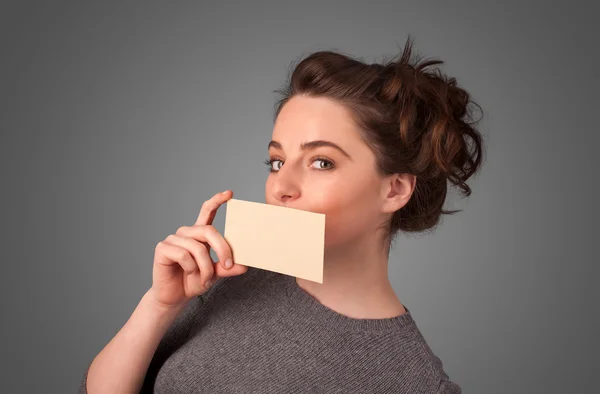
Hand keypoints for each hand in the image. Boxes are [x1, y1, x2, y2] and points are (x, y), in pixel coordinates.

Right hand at [149, 190, 246, 308]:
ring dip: (205, 267)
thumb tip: (244, 265)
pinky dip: (191, 268)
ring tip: (205, 279)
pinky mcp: (163, 248)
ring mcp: (173, 239)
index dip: (217, 201)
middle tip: (228, 265)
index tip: (230, 194)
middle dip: (222, 249)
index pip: (207, 212)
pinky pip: (183, 255)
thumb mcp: (215, 274)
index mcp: (199, 235)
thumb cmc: (193, 282)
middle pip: (208, 231)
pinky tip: (188, 273)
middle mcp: (186, 233)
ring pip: (197, 247)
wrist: (175, 297)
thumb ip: (227, 267)